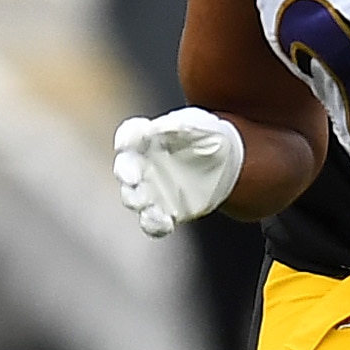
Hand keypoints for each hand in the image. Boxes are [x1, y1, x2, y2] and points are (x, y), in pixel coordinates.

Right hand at [113, 109, 244, 237]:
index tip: (129, 140)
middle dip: (125, 173)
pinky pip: (152, 222)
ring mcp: (150, 190)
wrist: (224, 162)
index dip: (126, 138)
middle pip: (124, 169)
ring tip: (146, 203)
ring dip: (136, 201)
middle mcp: (141, 164)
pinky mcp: (163, 212)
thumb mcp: (200, 125)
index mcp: (146, 138)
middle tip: (133, 177)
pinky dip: (155, 224)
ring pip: (133, 198)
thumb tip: (161, 126)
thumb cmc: (205, 135)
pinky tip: (166, 223)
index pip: (128, 135)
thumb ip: (181, 126)